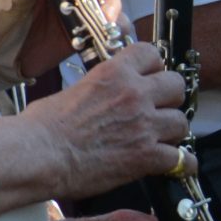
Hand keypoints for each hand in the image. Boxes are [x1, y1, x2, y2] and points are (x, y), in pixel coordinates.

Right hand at [28, 44, 187, 193]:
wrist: (38, 155)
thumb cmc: (43, 127)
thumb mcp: (74, 89)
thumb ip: (99, 87)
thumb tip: (102, 95)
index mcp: (114, 73)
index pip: (152, 54)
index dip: (154, 68)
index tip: (151, 78)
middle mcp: (134, 94)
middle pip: (176, 86)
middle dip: (169, 99)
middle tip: (159, 110)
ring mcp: (143, 125)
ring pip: (181, 122)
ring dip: (172, 132)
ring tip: (161, 140)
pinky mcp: (146, 156)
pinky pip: (182, 159)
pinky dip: (182, 165)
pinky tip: (177, 166)